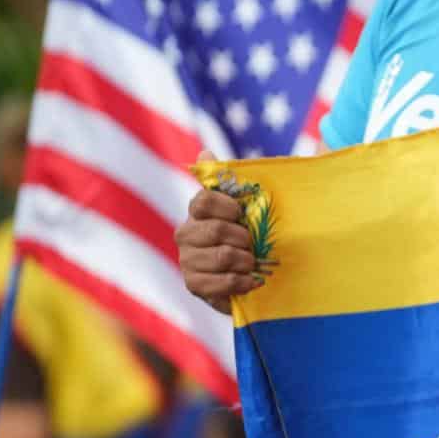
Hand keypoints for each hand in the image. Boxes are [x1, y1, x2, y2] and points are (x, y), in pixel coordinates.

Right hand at [176, 155, 265, 314]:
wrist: (247, 276)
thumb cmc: (247, 236)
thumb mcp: (245, 209)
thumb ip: (229, 181)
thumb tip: (205, 153)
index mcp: (196, 212)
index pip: (203, 200)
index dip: (227, 206)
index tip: (241, 214)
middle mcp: (185, 234)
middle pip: (215, 230)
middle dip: (243, 239)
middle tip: (253, 245)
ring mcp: (187, 260)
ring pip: (221, 256)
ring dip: (246, 261)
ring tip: (252, 263)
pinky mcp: (193, 284)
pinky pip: (220, 282)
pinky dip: (242, 282)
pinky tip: (252, 281)